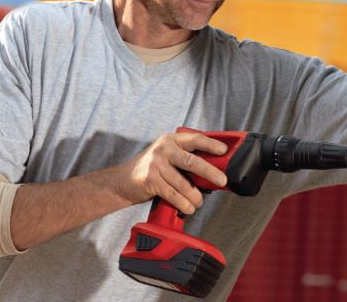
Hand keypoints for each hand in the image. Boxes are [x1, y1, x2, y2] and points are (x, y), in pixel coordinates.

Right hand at [113, 132, 228, 213]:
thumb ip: (186, 157)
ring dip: (195, 196)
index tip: (224, 151)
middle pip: (192, 161)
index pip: (195, 139)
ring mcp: (156, 165)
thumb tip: (213, 169)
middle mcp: (164, 150)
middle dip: (210, 172)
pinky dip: (184, 204)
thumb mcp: (168, 155)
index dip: (211, 144)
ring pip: (184, 184)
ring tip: (199, 201)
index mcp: (171, 140)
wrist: (123, 180)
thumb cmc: (151, 168)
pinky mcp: (151, 181)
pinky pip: (173, 195)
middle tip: (222, 180)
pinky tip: (189, 207)